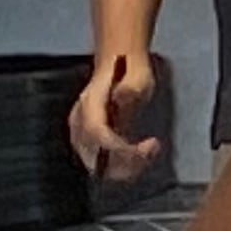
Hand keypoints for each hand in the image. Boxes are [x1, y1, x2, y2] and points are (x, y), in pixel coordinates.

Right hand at [68, 47, 163, 180]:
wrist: (120, 62)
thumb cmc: (131, 70)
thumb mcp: (138, 75)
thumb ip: (130, 87)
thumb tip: (120, 97)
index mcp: (90, 105)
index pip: (97, 134)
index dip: (117, 149)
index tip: (142, 150)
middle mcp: (81, 121)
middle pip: (94, 156)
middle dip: (123, 164)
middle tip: (150, 152)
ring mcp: (83, 133)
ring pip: (97, 165)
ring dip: (125, 167)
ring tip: (149, 151)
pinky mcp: (91, 141)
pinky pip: (102, 163)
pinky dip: (122, 166)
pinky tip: (142, 154)